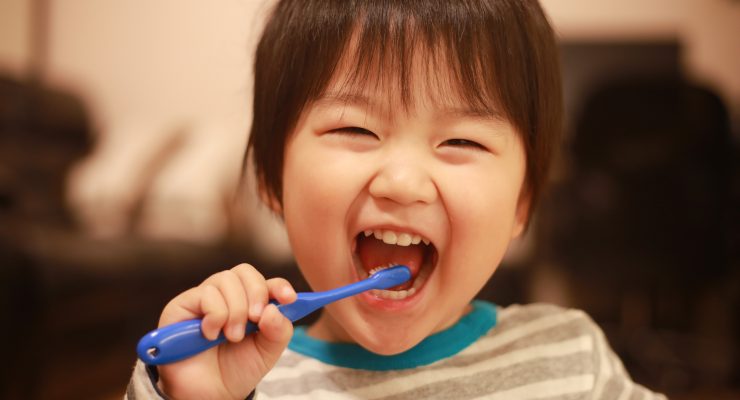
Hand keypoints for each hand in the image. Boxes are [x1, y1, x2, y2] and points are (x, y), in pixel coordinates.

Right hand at [156, 263, 295, 399]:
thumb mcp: (267, 352)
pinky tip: (210, 335)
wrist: (208, 394)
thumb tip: (274, 309)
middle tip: (256, 320)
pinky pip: (206, 294)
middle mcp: (226, 296)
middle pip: (244, 271)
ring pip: (225, 279)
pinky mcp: (182, 304)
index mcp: (250, 303)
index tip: (289, 299)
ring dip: (236, 310)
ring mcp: (204, 298)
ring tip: (232, 337)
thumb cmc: (236, 370)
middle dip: (256, 293)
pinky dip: (215, 315)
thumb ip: (278, 330)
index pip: (266, 282)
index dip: (279, 286)